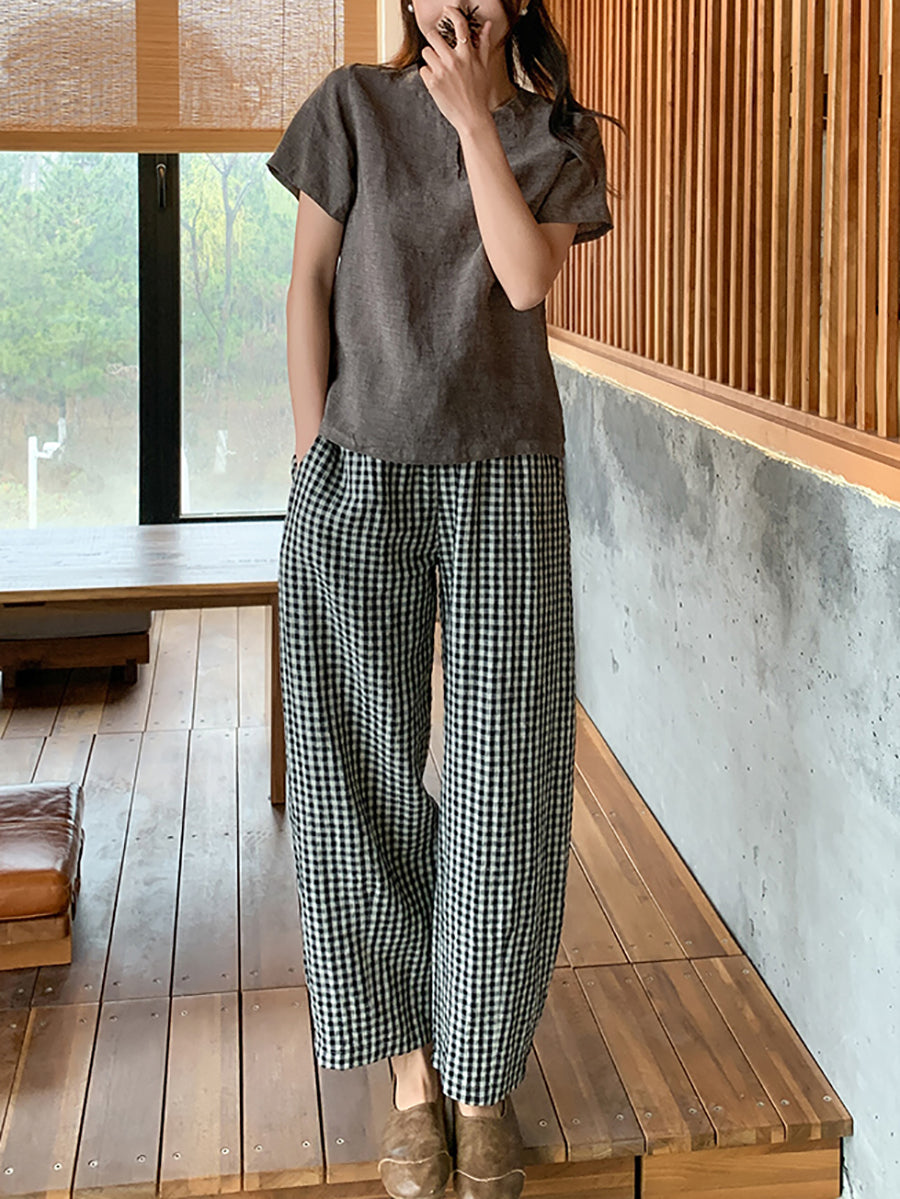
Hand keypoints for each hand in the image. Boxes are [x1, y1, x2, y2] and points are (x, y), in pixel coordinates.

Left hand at [419, 5, 494, 133]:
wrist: (472, 118)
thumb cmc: (479, 94)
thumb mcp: (484, 68)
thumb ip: (484, 44)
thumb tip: (487, 26)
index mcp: (467, 55)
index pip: (459, 25)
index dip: (452, 13)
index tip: (447, 10)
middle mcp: (453, 60)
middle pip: (433, 36)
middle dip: (434, 40)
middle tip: (438, 48)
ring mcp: (441, 71)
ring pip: (426, 52)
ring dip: (431, 58)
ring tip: (440, 69)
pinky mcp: (432, 82)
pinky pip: (423, 69)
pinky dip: (428, 74)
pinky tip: (438, 82)